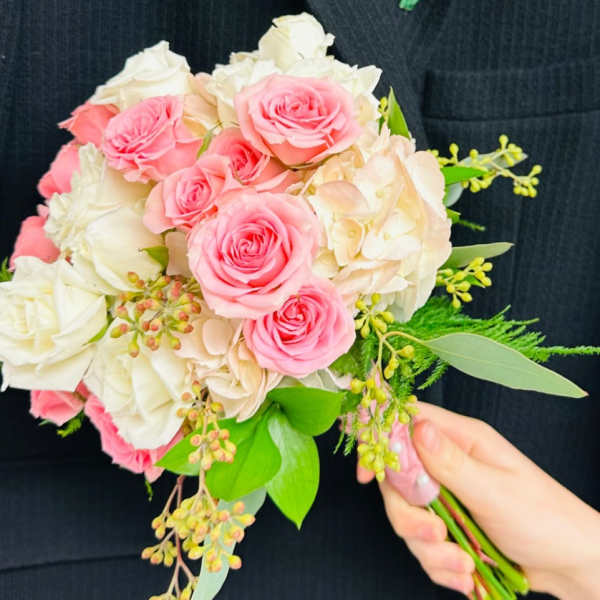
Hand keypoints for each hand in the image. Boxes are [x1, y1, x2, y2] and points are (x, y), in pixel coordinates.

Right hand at [357, 402, 599, 598]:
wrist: (570, 565)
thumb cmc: (544, 517)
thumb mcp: (496, 491)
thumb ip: (451, 462)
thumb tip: (416, 426)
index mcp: (461, 439)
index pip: (406, 423)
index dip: (379, 441)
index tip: (367, 475)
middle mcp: (448, 463)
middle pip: (398, 479)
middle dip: (409, 515)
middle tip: (434, 536)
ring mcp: (447, 496)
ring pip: (408, 516)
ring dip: (429, 549)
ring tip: (463, 565)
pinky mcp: (449, 526)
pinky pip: (423, 545)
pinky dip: (439, 564)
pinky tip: (465, 575)